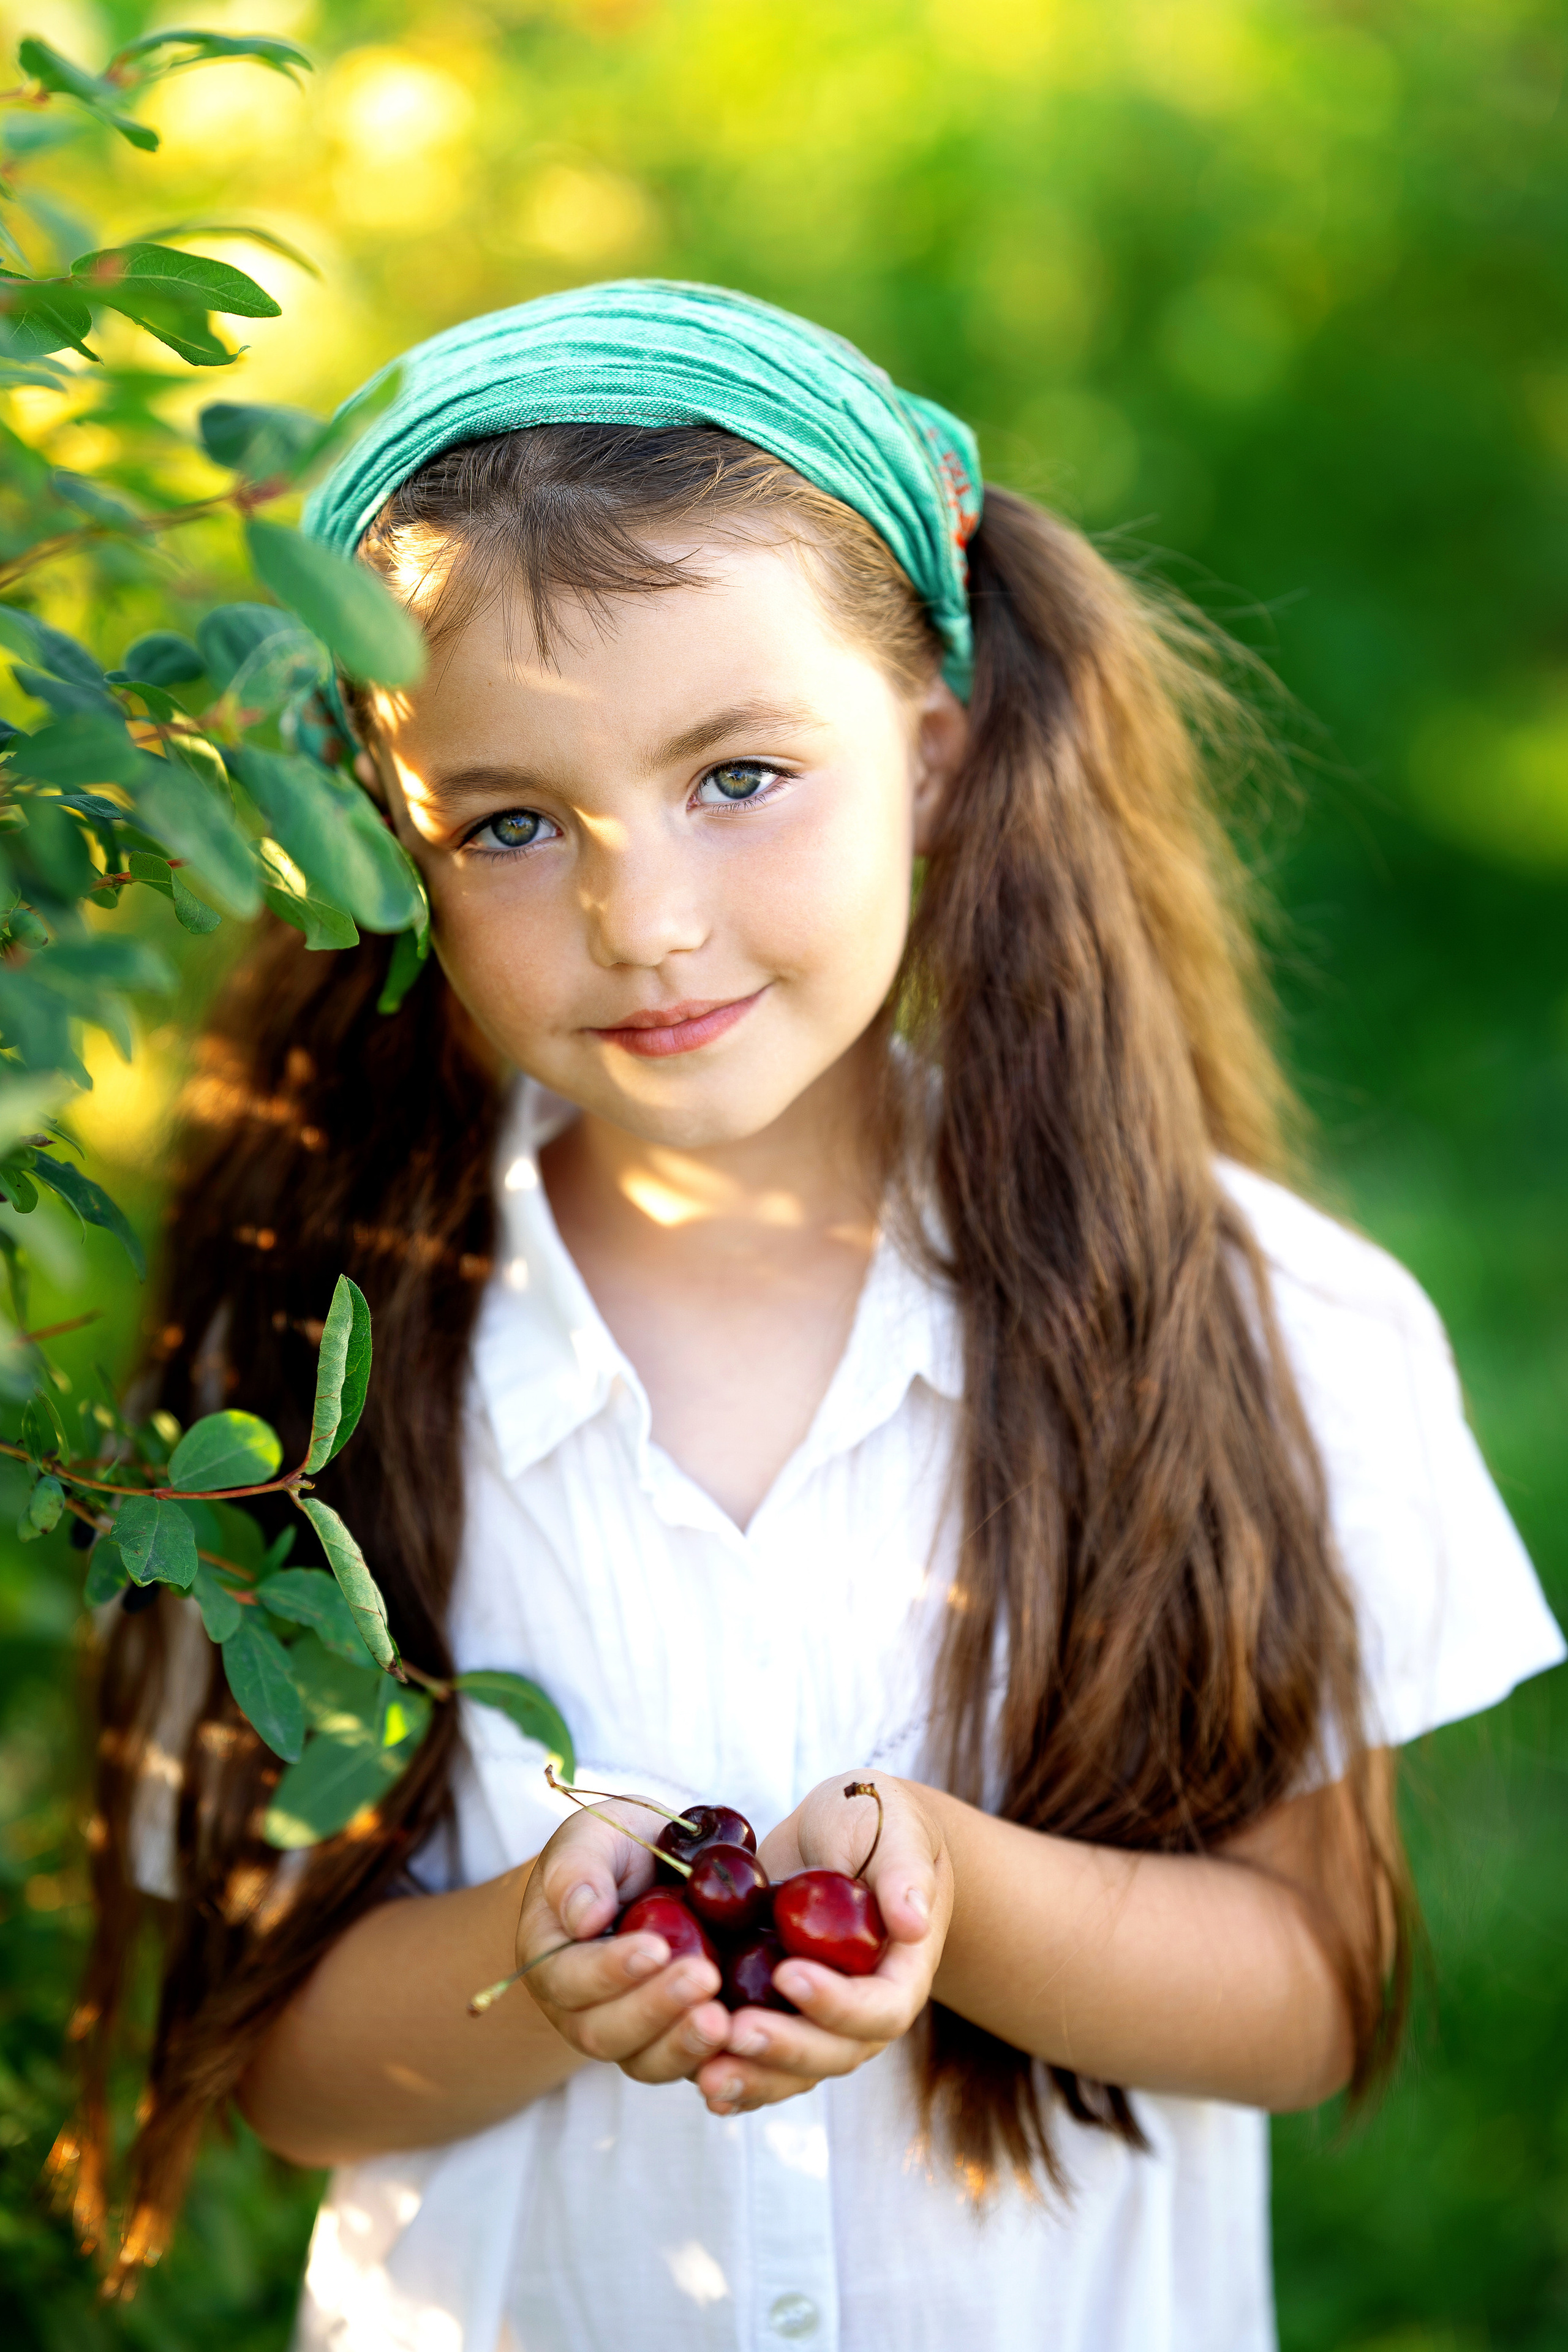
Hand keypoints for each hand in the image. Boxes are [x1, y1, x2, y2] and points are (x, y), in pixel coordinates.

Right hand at [515, 1802, 730, 2084]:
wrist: (654, 1867)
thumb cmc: (615, 1848)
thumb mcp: (592, 1837)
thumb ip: (579, 1868)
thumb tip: (584, 1916)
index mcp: (551, 1959)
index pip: (569, 1979)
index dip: (609, 1971)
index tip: (656, 1948)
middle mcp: (582, 2009)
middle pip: (605, 2033)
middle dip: (655, 2010)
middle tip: (703, 1978)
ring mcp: (629, 2032)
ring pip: (646, 2061)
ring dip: (684, 2044)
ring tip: (724, 2019)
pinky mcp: (672, 2039)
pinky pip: (688, 2065)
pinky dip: (715, 2059)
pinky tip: (745, 2037)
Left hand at [693, 1772, 952, 2118]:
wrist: (843, 1832)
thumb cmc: (878, 1821)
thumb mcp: (896, 1827)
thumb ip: (904, 1872)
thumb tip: (913, 1923)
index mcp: (902, 1969)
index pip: (881, 2008)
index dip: (838, 2003)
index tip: (787, 1972)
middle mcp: (865, 2008)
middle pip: (834, 2052)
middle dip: (785, 2049)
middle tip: (734, 2032)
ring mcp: (822, 2018)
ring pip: (795, 2070)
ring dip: (754, 2077)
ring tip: (705, 2075)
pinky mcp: (782, 2012)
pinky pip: (765, 2060)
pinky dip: (738, 2076)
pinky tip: (699, 2081)